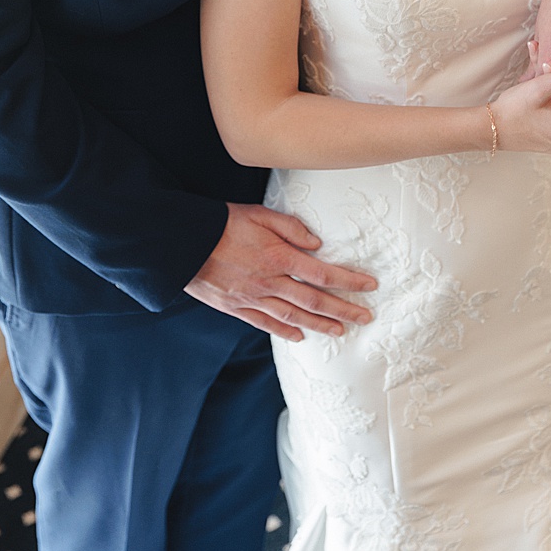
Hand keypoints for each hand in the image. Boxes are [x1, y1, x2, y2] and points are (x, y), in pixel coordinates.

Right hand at [185, 203, 376, 343]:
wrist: (182, 242)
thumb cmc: (221, 223)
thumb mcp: (259, 214)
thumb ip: (290, 228)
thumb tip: (316, 244)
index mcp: (278, 257)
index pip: (323, 274)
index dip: (349, 281)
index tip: (369, 286)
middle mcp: (270, 282)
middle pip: (315, 301)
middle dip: (344, 310)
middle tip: (366, 317)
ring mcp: (253, 298)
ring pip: (294, 317)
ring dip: (321, 325)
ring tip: (341, 331)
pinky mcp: (236, 307)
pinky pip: (266, 323)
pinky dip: (285, 332)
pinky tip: (300, 336)